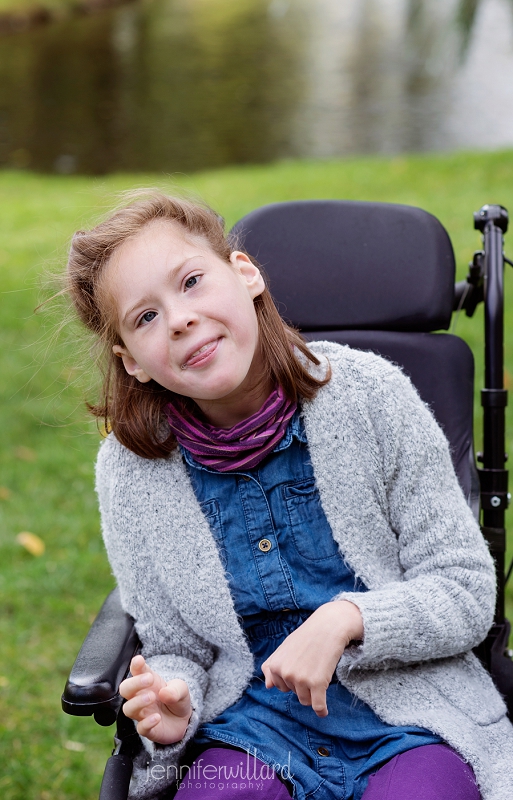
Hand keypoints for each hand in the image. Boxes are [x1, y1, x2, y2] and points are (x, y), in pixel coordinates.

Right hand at [119, 654, 191, 743]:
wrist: (183, 721)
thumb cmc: (177, 699)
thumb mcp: (181, 689)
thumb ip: (175, 689)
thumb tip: (164, 693)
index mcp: (148, 681)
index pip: (137, 671)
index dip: (135, 665)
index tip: (139, 660)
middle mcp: (141, 696)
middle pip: (125, 689)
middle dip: (134, 683)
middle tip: (149, 680)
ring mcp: (142, 713)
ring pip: (128, 708)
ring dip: (138, 702)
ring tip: (152, 697)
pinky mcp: (148, 729)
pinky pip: (141, 728)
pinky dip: (146, 723)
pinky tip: (156, 718)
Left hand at [261, 600, 362, 716]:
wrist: (329, 626)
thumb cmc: (307, 637)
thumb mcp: (285, 648)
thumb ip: (272, 665)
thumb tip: (268, 686)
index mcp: (275, 666)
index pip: (280, 686)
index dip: (291, 679)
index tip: (301, 667)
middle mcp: (285, 673)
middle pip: (294, 693)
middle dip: (303, 684)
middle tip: (312, 666)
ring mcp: (301, 679)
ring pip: (306, 701)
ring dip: (313, 693)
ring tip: (319, 675)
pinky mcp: (317, 684)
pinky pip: (318, 706)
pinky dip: (321, 710)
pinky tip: (324, 711)